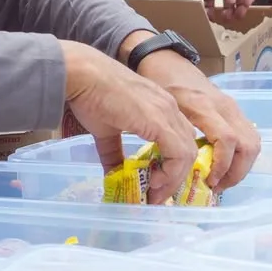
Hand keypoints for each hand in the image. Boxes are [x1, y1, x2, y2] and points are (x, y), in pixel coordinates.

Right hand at [61, 40, 196, 203]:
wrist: (82, 75)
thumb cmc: (91, 95)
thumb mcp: (106, 130)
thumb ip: (114, 154)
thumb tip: (113, 178)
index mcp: (160, 107)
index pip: (180, 140)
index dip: (172, 167)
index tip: (154, 185)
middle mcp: (170, 108)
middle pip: (188, 149)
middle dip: (175, 177)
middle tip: (156, 195)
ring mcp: (167, 113)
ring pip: (187, 154)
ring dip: (173, 179)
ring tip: (154, 192)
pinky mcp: (159, 121)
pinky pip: (178, 154)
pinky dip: (170, 173)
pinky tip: (153, 181)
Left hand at [135, 47, 260, 191]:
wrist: (165, 59)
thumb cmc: (158, 83)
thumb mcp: (157, 109)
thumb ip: (162, 138)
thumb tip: (156, 174)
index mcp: (203, 106)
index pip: (227, 140)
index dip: (221, 166)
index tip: (207, 181)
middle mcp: (223, 105)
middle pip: (248, 145)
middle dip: (236, 172)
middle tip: (215, 186)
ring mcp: (231, 105)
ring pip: (253, 142)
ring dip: (241, 166)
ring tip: (219, 179)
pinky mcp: (232, 107)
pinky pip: (248, 134)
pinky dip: (242, 154)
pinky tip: (222, 163)